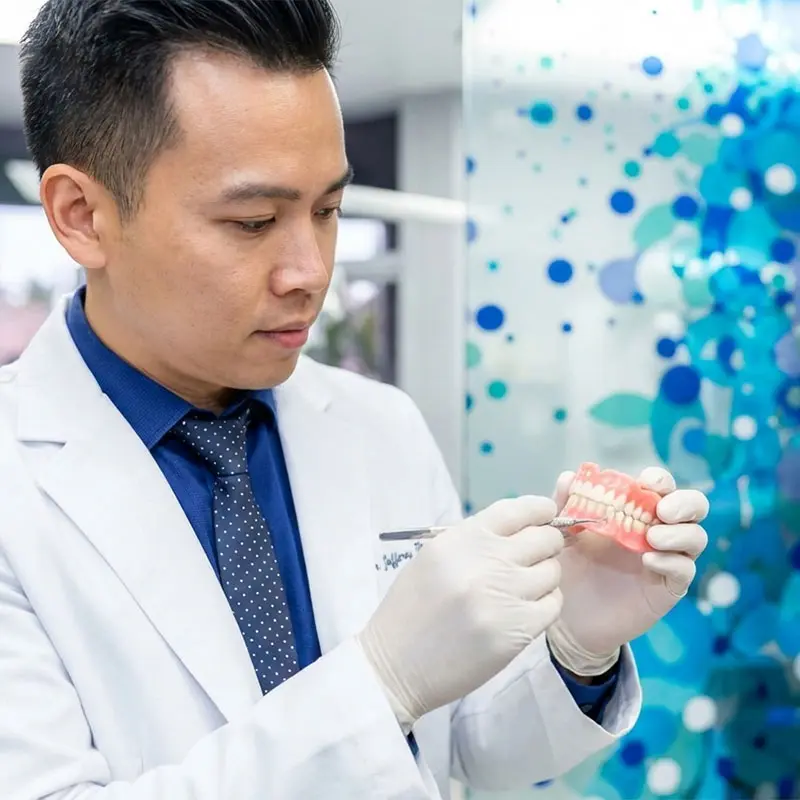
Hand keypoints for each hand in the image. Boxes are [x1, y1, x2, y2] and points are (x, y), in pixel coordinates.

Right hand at [358, 496, 562, 729]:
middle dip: (546, 545)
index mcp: (462, 539)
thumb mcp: (434, 558)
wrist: (397, 664)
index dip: (539, 510)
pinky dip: (544, 605)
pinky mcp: (518, 630)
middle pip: (544, 539)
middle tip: (536, 557)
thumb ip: (474, 541)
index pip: (517, 510)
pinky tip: (525, 611)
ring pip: (553, 572)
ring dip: (544, 578)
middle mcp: (486, 561)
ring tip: (524, 589)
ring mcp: (504, 596)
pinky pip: (552, 605)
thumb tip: (519, 530)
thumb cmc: (412, 608)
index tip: (545, 515)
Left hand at [547, 467, 708, 675]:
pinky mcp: (668, 589)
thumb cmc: (569, 567)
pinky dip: (672, 562)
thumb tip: (569, 477)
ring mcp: (666, 559)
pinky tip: (649, 561)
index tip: (645, 482)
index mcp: (635, 509)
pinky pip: (684, 571)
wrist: (569, 615)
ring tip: (651, 538)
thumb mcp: (563, 533)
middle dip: (684, 503)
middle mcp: (657, 530)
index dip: (659, 480)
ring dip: (679, 533)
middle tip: (662, 510)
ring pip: (696, 537)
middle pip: (693, 506)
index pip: (661, 486)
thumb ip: (565, 505)